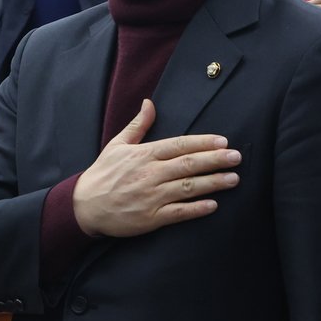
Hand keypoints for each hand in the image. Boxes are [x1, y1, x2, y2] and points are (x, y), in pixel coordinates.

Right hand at [71, 99, 239, 237]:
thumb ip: (138, 125)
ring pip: (187, 187)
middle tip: (237, 157)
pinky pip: (178, 212)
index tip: (223, 141)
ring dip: (213, 183)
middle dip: (215, 160)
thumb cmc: (102, 174)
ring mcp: (150, 196)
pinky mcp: (150, 218)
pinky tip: (213, 204)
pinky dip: (196, 209)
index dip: (202, 143)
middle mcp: (149, 174)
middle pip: (188, 165)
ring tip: (233, 179)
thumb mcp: (117, 145)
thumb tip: (149, 103)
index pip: (178, 145)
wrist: (84, 206)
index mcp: (143, 155)